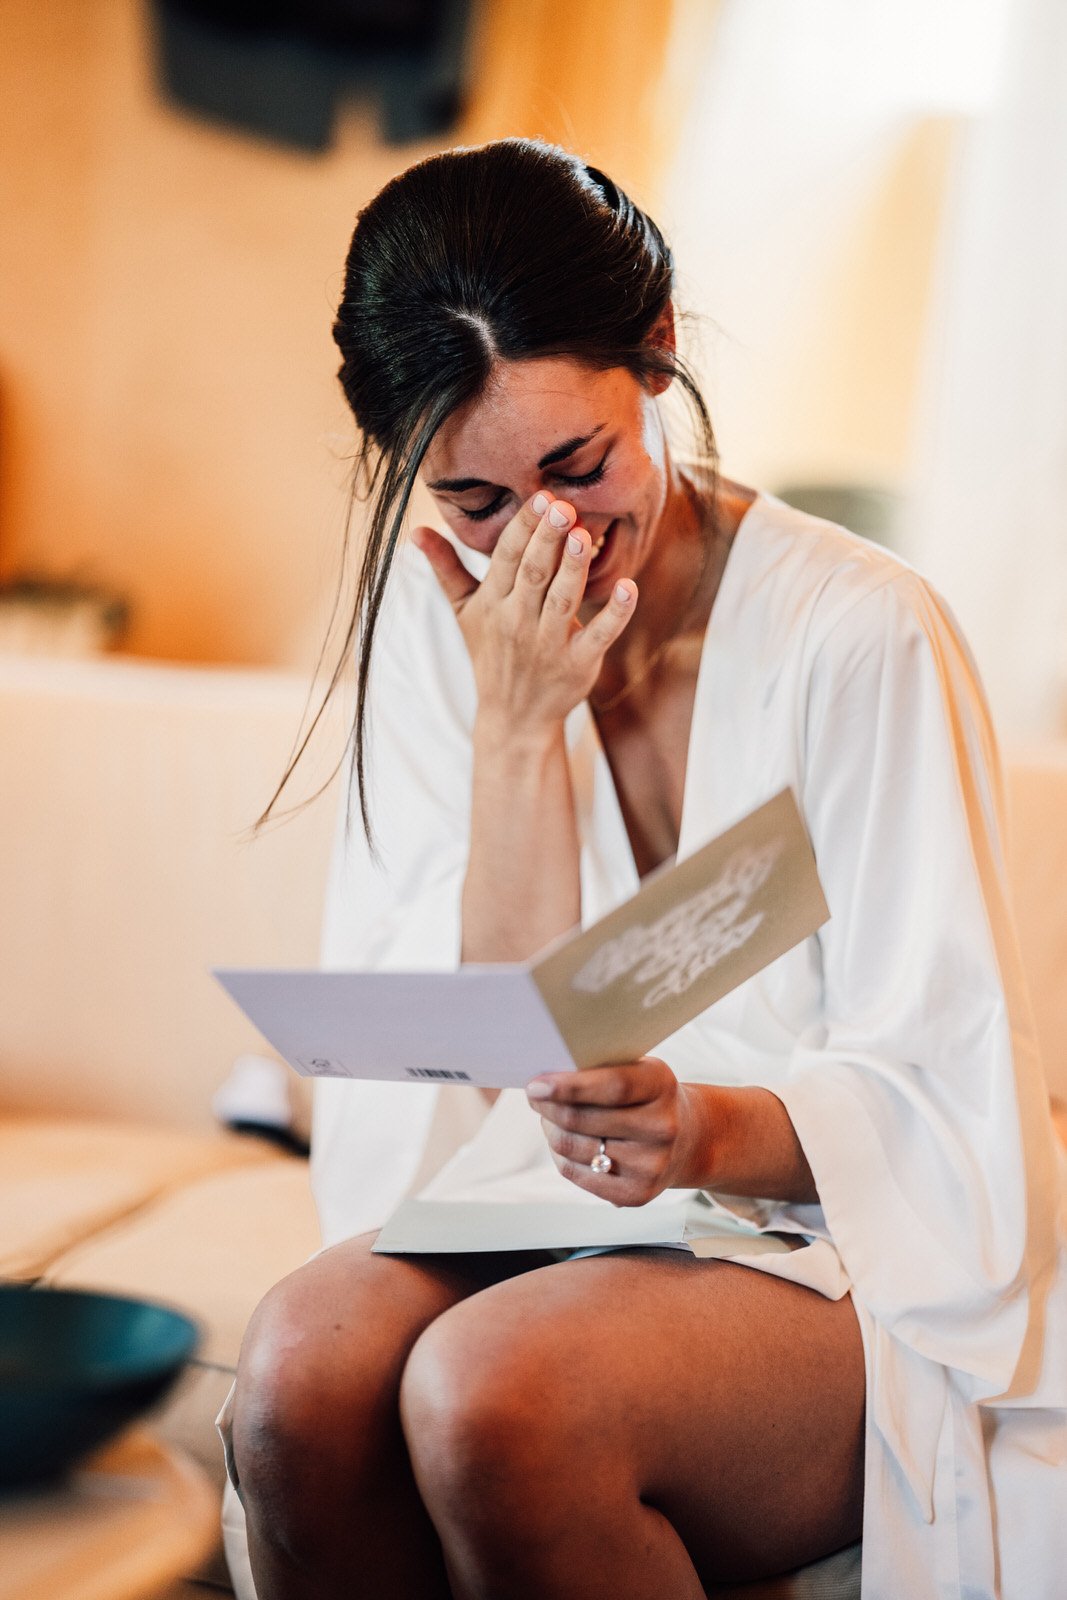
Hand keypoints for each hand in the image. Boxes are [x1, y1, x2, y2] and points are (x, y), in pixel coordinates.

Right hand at [411, 493, 636, 733]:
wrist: (513, 717)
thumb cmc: (491, 655)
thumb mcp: (465, 612)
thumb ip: (447, 569)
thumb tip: (416, 532)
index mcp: (494, 603)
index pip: (507, 558)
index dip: (524, 527)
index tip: (540, 497)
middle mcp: (518, 621)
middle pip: (533, 574)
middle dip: (548, 539)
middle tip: (563, 505)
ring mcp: (549, 644)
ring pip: (562, 600)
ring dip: (574, 568)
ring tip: (584, 536)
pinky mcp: (578, 664)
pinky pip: (599, 635)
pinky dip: (615, 613)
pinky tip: (628, 587)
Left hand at [525, 1058, 712, 1206]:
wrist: (688, 1138)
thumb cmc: (647, 1096)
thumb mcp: (637, 1070)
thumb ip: (599, 1070)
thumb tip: (545, 1080)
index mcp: (662, 1086)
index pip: (612, 1086)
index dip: (569, 1086)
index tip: (535, 1085)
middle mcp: (662, 1128)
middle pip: (582, 1120)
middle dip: (548, 1107)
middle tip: (536, 1096)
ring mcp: (651, 1166)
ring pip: (571, 1147)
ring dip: (551, 1130)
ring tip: (550, 1117)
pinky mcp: (636, 1195)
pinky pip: (574, 1174)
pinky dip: (559, 1156)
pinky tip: (565, 1141)